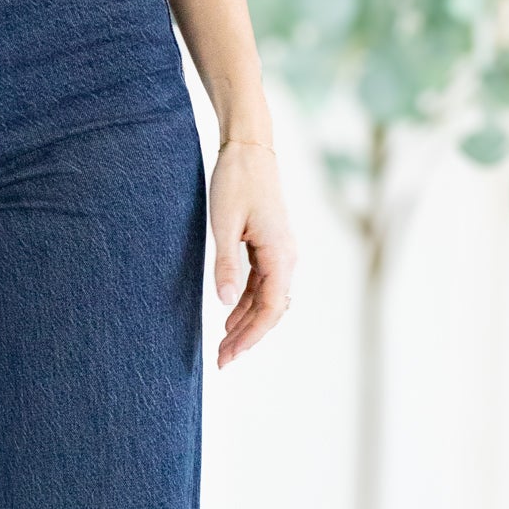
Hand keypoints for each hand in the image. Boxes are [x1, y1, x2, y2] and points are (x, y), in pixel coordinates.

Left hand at [209, 141, 295, 368]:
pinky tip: (230, 315)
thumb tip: (225, 304)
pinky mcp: (270, 245)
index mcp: (280, 255)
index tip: (229, 354)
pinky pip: (262, 283)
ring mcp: (280, 251)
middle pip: (270, 310)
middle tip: (222, 360)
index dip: (250, 336)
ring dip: (246, 322)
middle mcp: (286, 257)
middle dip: (247, 337)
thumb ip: (226, 265)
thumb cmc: (236, 181)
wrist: (249, 148)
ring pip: (266, 299)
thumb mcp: (224, 224)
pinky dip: (246, 302)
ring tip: (224, 344)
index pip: (269, 309)